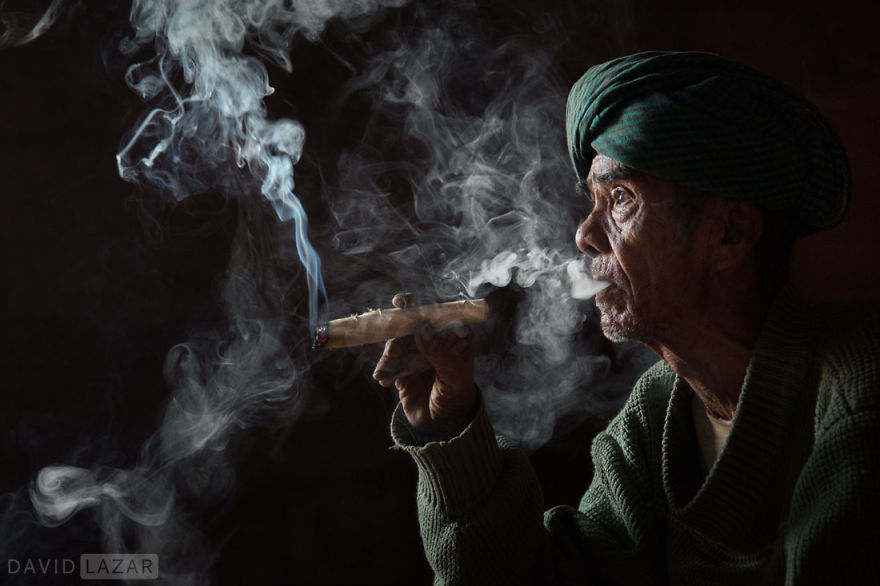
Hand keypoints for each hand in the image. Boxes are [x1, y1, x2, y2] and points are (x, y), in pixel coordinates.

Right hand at [373, 293, 477, 436]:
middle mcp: (435, 341)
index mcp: (455, 336)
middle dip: (398, 329)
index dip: (419, 305)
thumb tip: (421, 328)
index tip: (403, 303)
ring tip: (388, 369)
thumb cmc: (457, 397)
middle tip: (389, 339)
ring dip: (390, 352)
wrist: (443, 424)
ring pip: (398, 342)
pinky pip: (389, 363)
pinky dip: (384, 369)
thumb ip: (439, 352)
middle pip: (412, 324)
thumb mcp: (454, 376)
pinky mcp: (402, 368)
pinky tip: (383, 380)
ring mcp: (417, 354)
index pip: (438, 314)